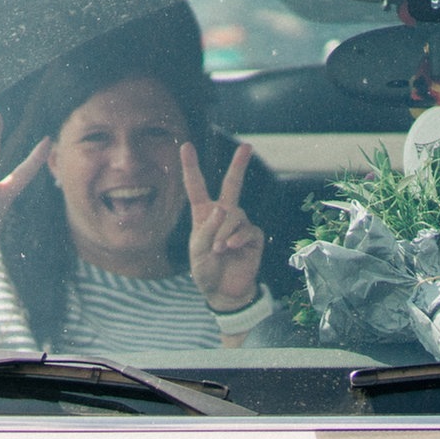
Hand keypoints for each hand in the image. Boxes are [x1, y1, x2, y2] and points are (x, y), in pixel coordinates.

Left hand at [183, 141, 264, 310]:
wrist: (224, 292)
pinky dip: (237, 238)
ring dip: (224, 231)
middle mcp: (223, 215)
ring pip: (235, 214)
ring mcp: (240, 225)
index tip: (186, 146)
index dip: (191, 167)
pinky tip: (231, 248)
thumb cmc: (206, 271)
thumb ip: (206, 229)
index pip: (196, 187)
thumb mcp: (197, 251)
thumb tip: (222, 208)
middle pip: (232, 185)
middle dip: (239, 165)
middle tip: (247, 146)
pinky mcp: (253, 237)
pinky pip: (247, 229)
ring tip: (218, 249)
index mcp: (203, 215)